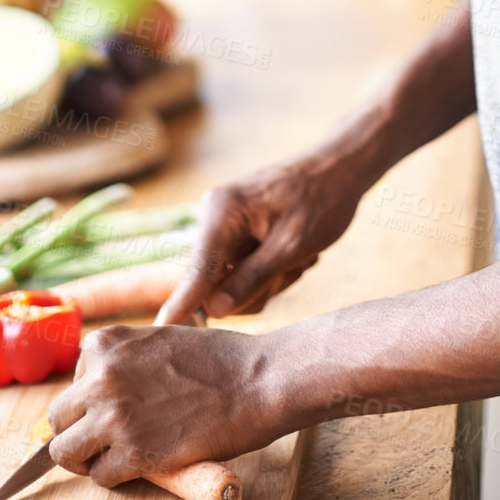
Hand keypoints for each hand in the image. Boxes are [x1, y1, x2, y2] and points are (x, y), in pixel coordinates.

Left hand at [47, 322, 277, 487]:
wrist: (256, 380)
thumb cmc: (218, 360)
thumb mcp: (160, 339)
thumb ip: (125, 359)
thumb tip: (99, 387)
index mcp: (107, 343)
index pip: (72, 383)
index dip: (90, 401)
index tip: (115, 407)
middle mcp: (101, 376)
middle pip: (58, 418)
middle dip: (78, 431)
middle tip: (106, 439)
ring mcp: (114, 416)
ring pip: (64, 452)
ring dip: (87, 459)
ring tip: (115, 456)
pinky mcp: (134, 453)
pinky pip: (100, 478)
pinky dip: (117, 477)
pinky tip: (144, 463)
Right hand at [156, 149, 365, 325]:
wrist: (341, 166)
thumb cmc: (322, 200)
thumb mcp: (292, 245)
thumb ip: (251, 279)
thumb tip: (214, 312)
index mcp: (222, 213)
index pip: (195, 272)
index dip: (180, 306)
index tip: (158, 332)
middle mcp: (216, 216)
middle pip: (217, 282)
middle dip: (257, 287)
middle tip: (293, 267)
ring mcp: (226, 224)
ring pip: (235, 280)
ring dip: (270, 279)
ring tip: (300, 254)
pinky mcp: (239, 231)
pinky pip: (246, 269)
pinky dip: (273, 270)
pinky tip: (296, 251)